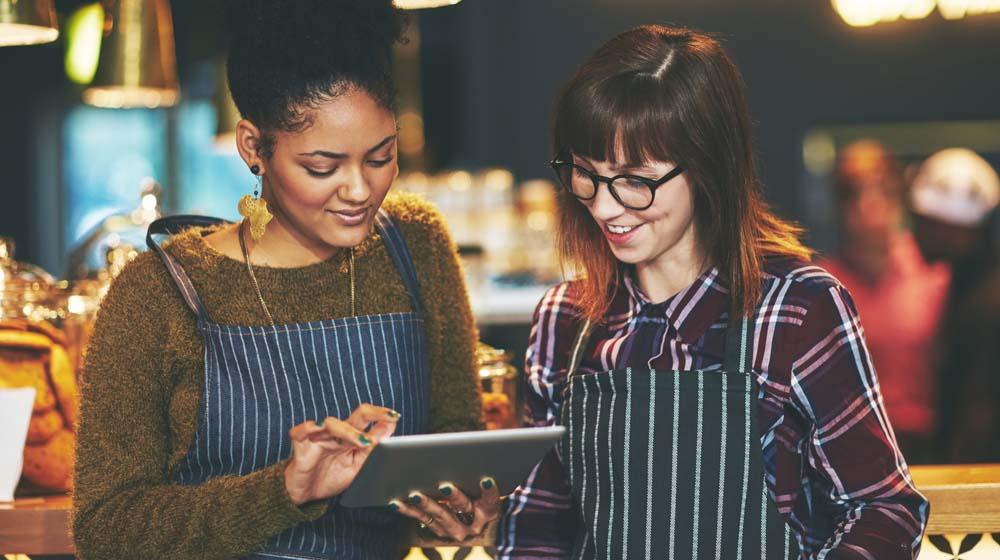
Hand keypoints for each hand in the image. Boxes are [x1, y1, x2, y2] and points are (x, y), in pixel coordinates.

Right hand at [283, 404, 399, 505]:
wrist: (306, 493)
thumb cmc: (331, 477)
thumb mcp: (357, 466)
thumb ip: (371, 450)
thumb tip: (390, 430)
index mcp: (351, 437)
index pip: (369, 421)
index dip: (382, 417)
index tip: (395, 417)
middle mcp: (337, 432)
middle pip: (356, 416)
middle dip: (373, 413)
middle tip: (389, 417)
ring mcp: (319, 436)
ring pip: (333, 424)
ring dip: (349, 431)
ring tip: (363, 441)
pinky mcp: (301, 443)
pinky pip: (301, 430)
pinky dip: (307, 427)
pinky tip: (316, 427)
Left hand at [390, 476, 501, 540]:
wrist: (469, 515)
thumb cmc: (475, 489)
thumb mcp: (480, 485)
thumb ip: (476, 472)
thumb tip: (463, 452)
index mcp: (489, 510)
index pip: (492, 500)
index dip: (490, 491)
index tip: (486, 480)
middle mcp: (474, 523)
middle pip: (463, 507)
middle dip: (453, 497)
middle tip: (444, 486)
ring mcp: (455, 529)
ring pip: (440, 515)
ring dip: (426, 504)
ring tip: (415, 494)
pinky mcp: (438, 530)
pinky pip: (422, 519)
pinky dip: (408, 510)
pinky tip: (396, 502)